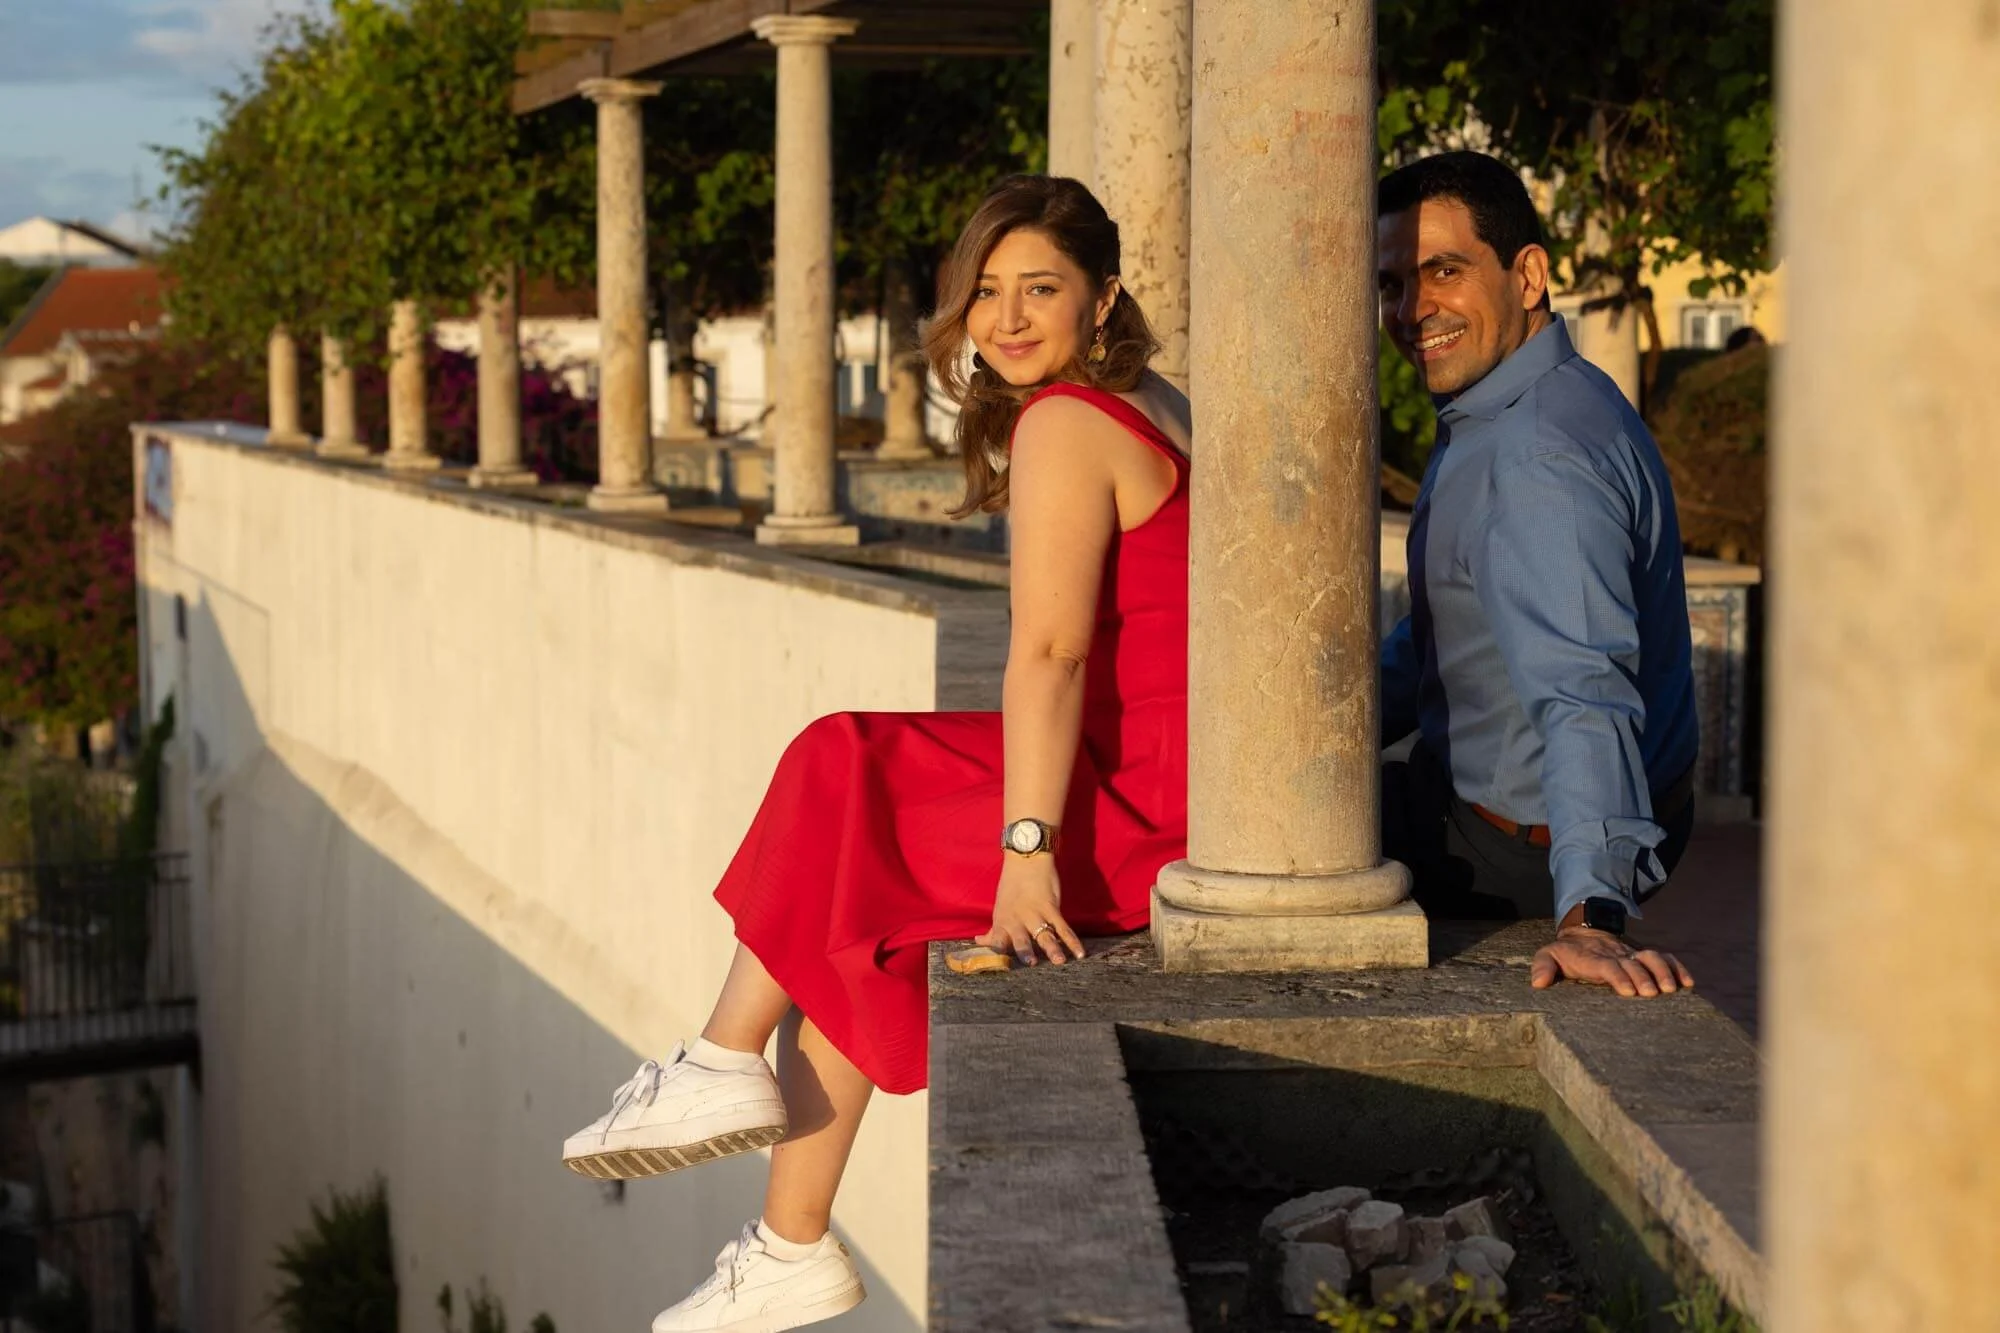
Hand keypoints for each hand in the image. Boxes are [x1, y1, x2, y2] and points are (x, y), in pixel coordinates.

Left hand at [975, 856, 1084, 965]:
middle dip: (1025, 950)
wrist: (1026, 859)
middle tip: (1031, 963)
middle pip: (1021, 938)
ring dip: (1053, 948)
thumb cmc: (1011, 885)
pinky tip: (1080, 953)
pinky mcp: (1051, 907)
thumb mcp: (1000, 908)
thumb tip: (979, 941)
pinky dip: (1072, 940)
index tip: (1000, 968)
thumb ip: (994, 929)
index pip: (997, 941)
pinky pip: (1063, 927)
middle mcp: (1017, 919)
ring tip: (1059, 961)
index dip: (997, 954)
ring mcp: (1035, 913)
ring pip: (1045, 934)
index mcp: (1002, 921)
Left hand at [1530, 927, 1693, 997]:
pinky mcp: (1644, 957)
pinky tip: (1689, 982)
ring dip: (1663, 971)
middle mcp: (1616, 955)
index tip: (1628, 991)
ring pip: (1652, 956)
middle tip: (1652, 994)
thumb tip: (1538, 983)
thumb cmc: (1567, 953)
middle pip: (1633, 962)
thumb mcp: (1548, 955)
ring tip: (1673, 989)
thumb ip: (1542, 967)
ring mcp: (1632, 954)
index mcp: (1593, 958)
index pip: (1607, 965)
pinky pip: (1665, 958)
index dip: (1618, 976)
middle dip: (1643, 976)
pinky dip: (1677, 967)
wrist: (1585, 934)